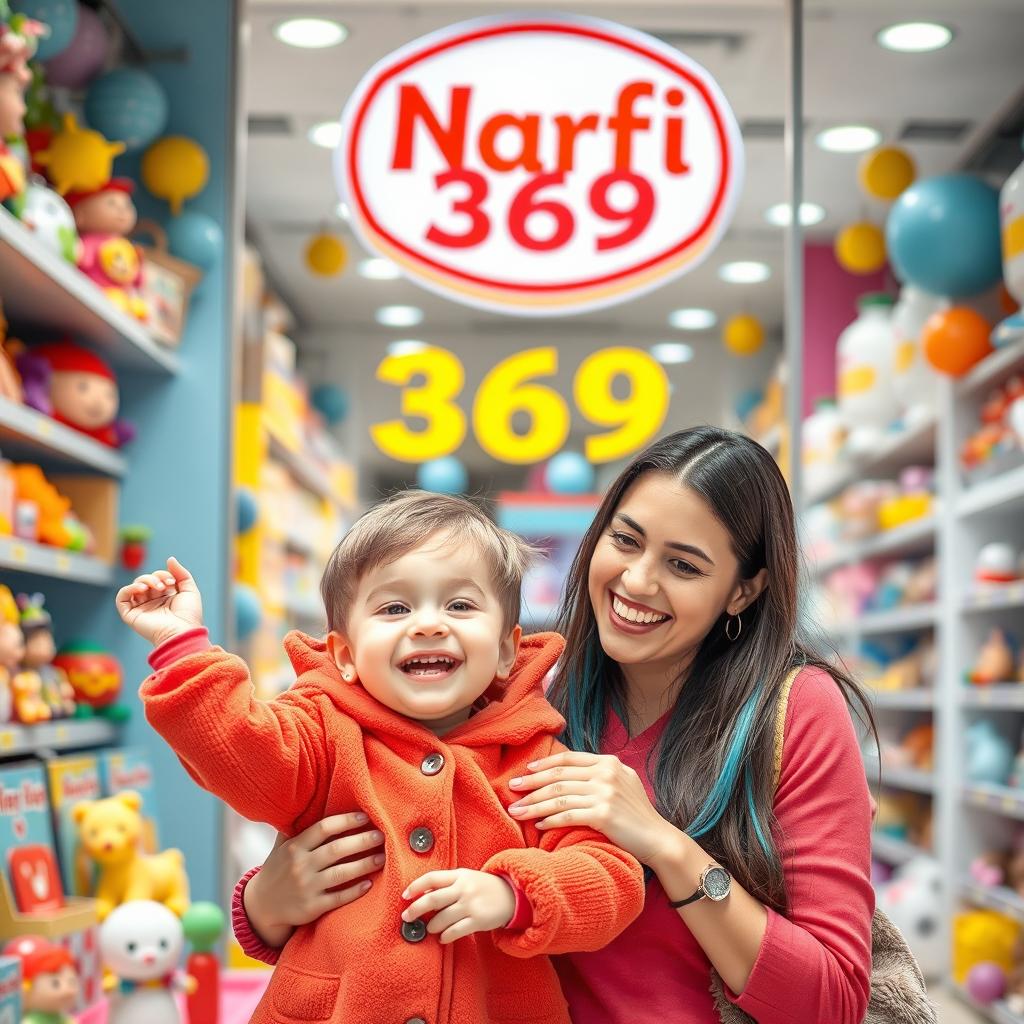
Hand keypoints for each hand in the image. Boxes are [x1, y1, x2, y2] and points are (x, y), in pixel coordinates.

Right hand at [115, 556, 203, 646]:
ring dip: (144, 581)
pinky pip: (122, 598)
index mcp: (165, 598)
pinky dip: (129, 589)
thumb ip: (181, 573)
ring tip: (155, 587)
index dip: (163, 575)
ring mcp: (141, 608)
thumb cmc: (188, 615)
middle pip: (146, 581)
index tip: (172, 582)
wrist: (181, 632)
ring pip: (134, 587)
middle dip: (155, 578)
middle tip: (164, 586)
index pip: (158, 578)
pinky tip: (141, 589)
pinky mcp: (131, 615)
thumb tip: (170, 559)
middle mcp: (152, 603)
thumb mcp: (189, 589)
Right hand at [244, 813, 384, 946]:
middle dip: (362, 841)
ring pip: (341, 873)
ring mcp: (306, 888)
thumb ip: (297, 826)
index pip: (324, 828)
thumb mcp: (282, 846)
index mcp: (295, 847)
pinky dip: (355, 891)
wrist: (262, 906)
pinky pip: (338, 898)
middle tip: (382, 835)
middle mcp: (300, 866)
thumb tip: (314, 798)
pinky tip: (369, 883)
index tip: (365, 817)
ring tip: (382, 857)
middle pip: (337, 849)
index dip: (346, 820)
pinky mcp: (311, 908)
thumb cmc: (279, 869)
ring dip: (364, 864)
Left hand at [402, 869, 514, 944]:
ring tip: (430, 928)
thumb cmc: (483, 886)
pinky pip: (455, 931)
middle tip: (407, 918)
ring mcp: (471, 904)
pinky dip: (445, 936)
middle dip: (416, 910)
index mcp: (459, 875)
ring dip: (432, 926)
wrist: (511, 894)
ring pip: (442, 918)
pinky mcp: (478, 920)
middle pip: (433, 899)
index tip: (405, 895)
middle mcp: (463, 889)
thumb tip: (422, 894)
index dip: (416, 886)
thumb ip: (447, 884)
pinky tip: (443, 938)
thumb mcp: (466, 878)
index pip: (432, 878)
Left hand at [508, 751, 676, 864]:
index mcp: (609, 762)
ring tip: (516, 810)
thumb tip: (569, 774)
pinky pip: (567, 816)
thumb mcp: (623, 783)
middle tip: (512, 789)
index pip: (568, 759)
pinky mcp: (603, 814)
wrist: (659, 839)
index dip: (544, 764)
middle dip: (531, 783)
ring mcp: (605, 793)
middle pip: (559, 777)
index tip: (526, 771)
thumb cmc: (637, 815)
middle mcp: (606, 774)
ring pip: (559, 797)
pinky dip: (549, 819)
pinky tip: (537, 825)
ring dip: (533, 804)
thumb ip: (600, 774)